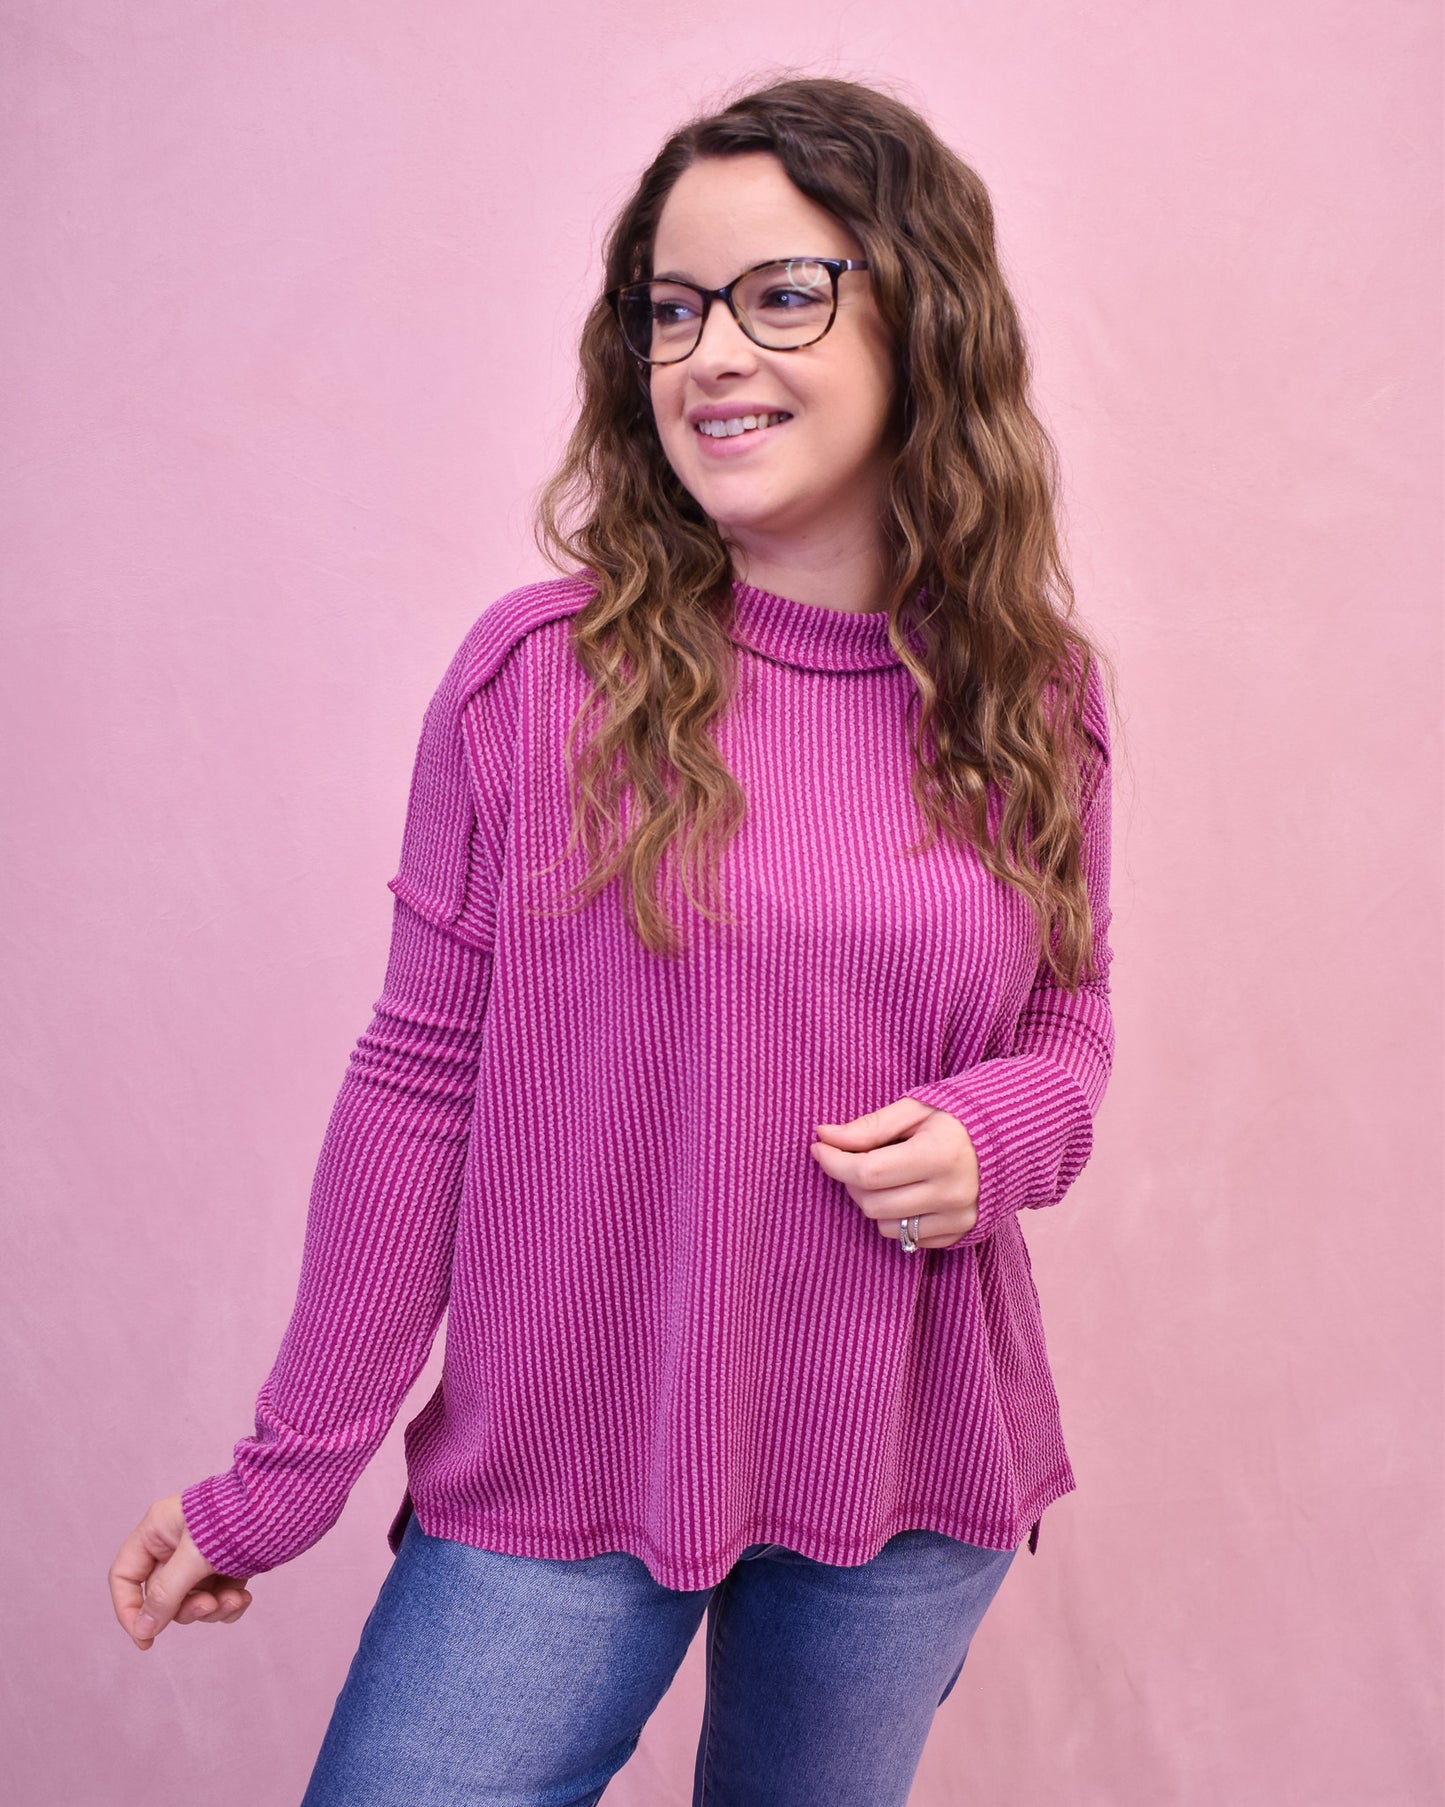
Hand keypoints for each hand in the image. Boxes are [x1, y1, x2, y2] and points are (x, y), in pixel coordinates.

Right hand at [109, 1493, 253, 1649]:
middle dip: (186, 1607)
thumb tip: (143, 1630)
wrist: (290, 1500)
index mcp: (158, 1530)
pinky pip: (217, 1598)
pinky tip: (244, 1598)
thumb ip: (166, 1593)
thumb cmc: (237, 1517)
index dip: (129, 1610)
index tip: (146, 1639)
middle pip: (161, 1595)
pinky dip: (228, 1604)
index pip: (125, 1576)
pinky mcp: (228, 1564)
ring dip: (211, 1609)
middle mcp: (176, 1543)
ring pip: (191, 1601)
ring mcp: (202, 1555)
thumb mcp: (196, 1555)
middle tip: (208, 1605)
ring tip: (234, 1599)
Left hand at [809, 1097, 979, 1251]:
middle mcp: (952, 1192)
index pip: (869, 1171)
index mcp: (940, 1153)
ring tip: (885, 1175)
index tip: (819, 1146)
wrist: (1013, 1140)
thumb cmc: (957, 1117)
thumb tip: (823, 1135)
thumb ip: (869, 1126)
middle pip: (872, 1202)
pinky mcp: (962, 1234)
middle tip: (855, 1157)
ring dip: (872, 1201)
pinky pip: (909, 1239)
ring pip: (886, 1226)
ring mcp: (959, 1218)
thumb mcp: (915, 1109)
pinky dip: (897, 1218)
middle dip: (851, 1180)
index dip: (834, 1161)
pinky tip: (907, 1193)